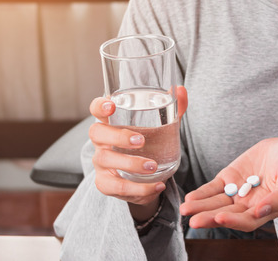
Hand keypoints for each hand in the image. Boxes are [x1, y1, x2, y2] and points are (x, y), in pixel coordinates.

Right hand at [88, 86, 187, 213]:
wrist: (144, 178)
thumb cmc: (149, 143)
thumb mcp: (161, 125)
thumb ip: (172, 108)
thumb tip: (180, 89)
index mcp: (111, 122)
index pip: (96, 109)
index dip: (100, 106)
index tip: (112, 106)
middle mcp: (101, 141)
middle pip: (96, 133)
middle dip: (118, 135)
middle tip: (141, 140)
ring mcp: (101, 162)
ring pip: (105, 159)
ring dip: (130, 163)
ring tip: (153, 166)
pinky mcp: (105, 183)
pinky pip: (116, 186)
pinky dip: (139, 188)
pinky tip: (158, 185)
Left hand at [180, 136, 277, 231]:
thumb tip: (261, 211)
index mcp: (265, 210)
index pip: (247, 221)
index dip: (234, 222)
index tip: (220, 218)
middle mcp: (248, 206)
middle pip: (227, 215)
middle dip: (210, 218)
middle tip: (194, 221)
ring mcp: (237, 193)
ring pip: (216, 203)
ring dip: (201, 207)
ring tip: (186, 209)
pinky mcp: (228, 179)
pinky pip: (213, 189)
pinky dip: (202, 193)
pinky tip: (190, 197)